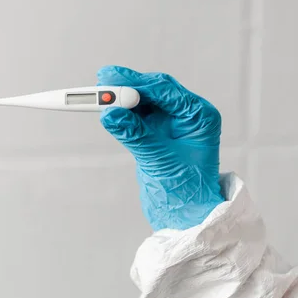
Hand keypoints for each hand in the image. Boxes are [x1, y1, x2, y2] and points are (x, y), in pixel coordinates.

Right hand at [98, 66, 223, 230]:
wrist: (187, 217)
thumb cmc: (186, 193)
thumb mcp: (159, 160)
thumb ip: (135, 134)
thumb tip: (110, 114)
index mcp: (199, 116)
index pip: (165, 90)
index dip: (136, 83)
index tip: (110, 80)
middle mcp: (187, 115)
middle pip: (153, 90)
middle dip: (126, 86)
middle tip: (101, 81)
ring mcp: (172, 123)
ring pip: (143, 101)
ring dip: (122, 98)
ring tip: (98, 96)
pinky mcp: (157, 133)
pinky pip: (137, 115)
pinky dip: (122, 112)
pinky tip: (108, 109)